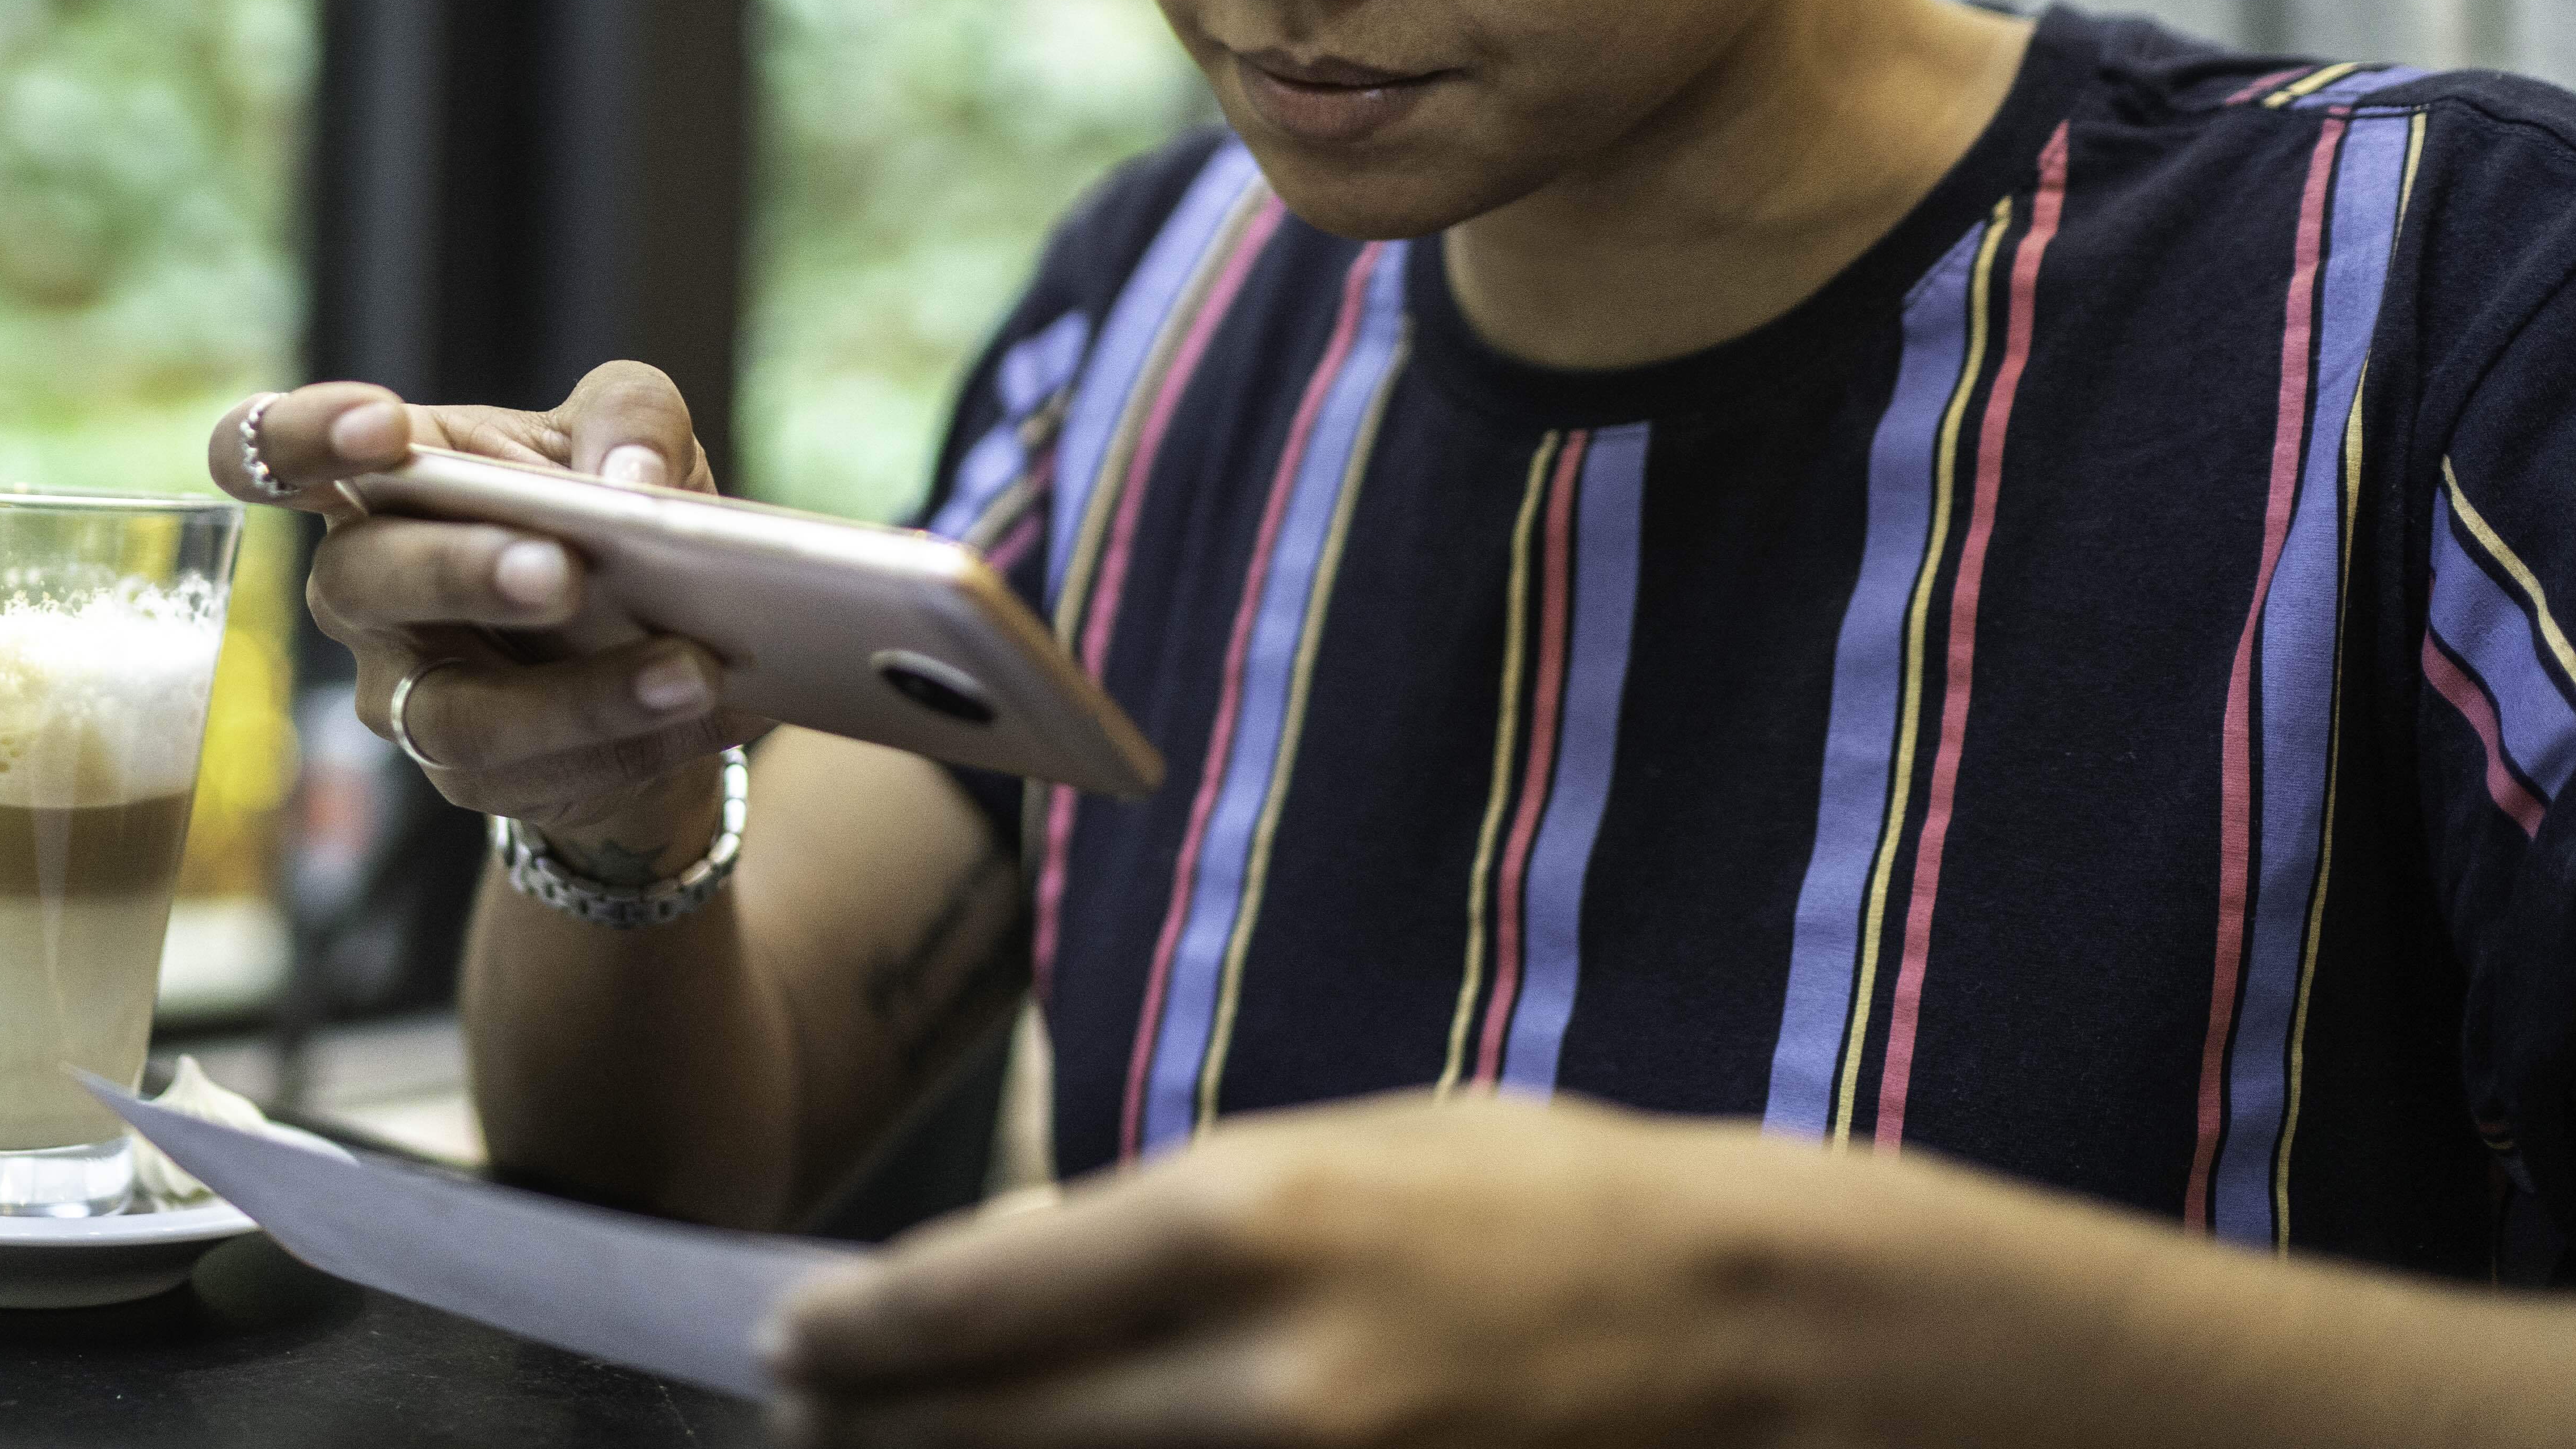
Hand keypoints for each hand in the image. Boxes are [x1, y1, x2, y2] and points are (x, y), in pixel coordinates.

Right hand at [209, 365, 754, 861]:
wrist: (654, 653)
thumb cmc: (607, 520)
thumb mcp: (633, 440)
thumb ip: (632, 418)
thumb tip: (627, 478)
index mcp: (381, 481)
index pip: (268, 447)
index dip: (298, 437)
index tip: (378, 430)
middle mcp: (363, 588)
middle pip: (358, 579)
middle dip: (461, 572)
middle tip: (561, 569)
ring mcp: (402, 692)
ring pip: (454, 713)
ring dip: (580, 695)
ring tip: (689, 666)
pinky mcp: (466, 778)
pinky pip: (537, 774)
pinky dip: (637, 740)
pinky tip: (712, 707)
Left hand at [765, 1090, 1913, 1445]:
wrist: (1779, 1337)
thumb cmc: (1562, 1213)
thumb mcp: (1359, 1155)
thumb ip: (1179, 1224)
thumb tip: (1011, 1275)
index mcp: (1252, 1222)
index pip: (972, 1301)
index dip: (855, 1335)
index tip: (796, 1346)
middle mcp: (1260, 1377)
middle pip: (985, 1435)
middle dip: (872, 1436)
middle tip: (812, 1429)